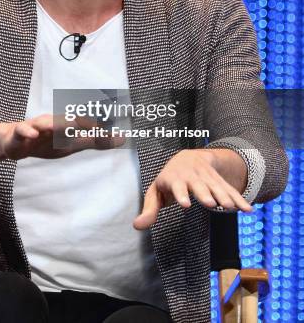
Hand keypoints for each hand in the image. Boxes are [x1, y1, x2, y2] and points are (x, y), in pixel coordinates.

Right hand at [0, 113, 123, 160]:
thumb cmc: (48, 141)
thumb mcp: (72, 145)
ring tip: (61, 125)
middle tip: (95, 125)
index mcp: (67, 126)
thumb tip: (122, 138)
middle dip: (78, 122)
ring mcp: (36, 127)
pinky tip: (34, 135)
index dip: (98, 127)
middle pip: (66, 121)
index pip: (85, 124)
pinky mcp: (20, 133)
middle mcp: (53, 122)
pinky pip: (23, 131)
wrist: (15, 142)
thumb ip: (95, 141)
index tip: (115, 124)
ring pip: (44, 123)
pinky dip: (28, 132)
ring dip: (53, 123)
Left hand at [133, 149, 252, 229]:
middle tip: (212, 204)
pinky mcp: (219, 181)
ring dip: (224, 196)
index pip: (177, 186)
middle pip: (199, 185)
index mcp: (174, 179)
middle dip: (205, 193)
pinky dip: (239, 199)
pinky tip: (247, 210)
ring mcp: (207, 177)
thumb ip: (149, 210)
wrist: (188, 157)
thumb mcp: (155, 192)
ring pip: (216, 186)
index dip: (181, 194)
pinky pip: (230, 190)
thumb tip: (136, 226)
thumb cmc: (168, 180)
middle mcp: (191, 176)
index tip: (186, 204)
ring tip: (230, 208)